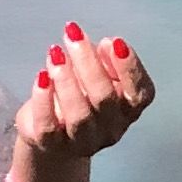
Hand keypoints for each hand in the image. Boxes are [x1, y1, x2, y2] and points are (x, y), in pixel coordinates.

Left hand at [18, 24, 155, 163]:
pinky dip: (44, 100)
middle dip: (89, 63)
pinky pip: (48, 126)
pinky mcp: (52, 145)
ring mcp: (82, 141)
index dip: (130, 68)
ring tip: (55, 55)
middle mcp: (110, 129)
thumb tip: (107, 45)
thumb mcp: (96, 75)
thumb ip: (106, 60)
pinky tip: (42, 77)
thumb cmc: (79, 98)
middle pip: (105, 98)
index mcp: (128, 110)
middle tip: (73, 36)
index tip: (115, 42)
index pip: (139, 94)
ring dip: (67, 81)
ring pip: (79, 115)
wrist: (51, 136)